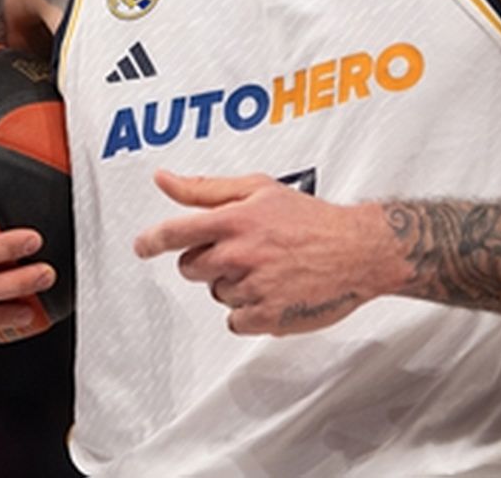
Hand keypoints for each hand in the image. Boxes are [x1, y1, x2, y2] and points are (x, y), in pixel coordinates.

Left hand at [132, 170, 404, 335]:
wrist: (358, 250)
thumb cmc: (310, 218)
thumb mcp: (258, 189)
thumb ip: (205, 188)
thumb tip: (163, 179)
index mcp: (234, 221)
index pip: (175, 232)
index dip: (151, 240)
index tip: (142, 246)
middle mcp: (239, 255)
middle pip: (190, 268)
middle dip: (205, 261)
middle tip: (239, 252)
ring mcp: (252, 288)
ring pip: (216, 293)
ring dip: (233, 285)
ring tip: (268, 269)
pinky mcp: (266, 318)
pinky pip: (234, 321)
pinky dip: (249, 311)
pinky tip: (273, 292)